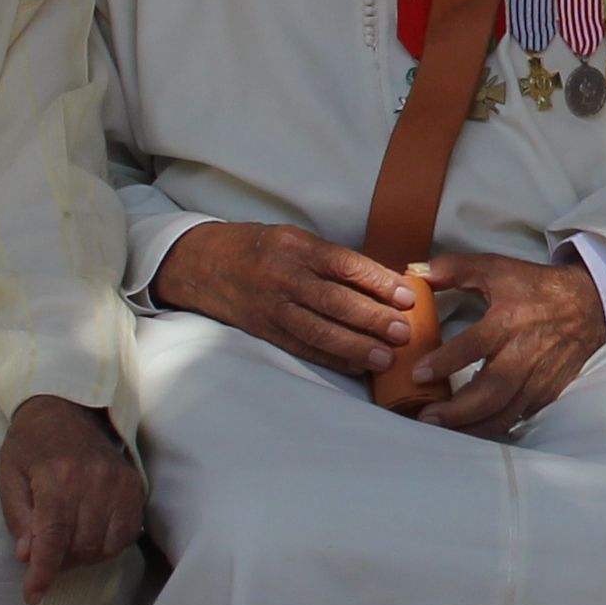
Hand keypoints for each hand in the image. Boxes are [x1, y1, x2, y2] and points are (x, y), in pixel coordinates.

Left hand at [0, 392, 146, 597]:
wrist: (66, 409)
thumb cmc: (30, 444)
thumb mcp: (8, 474)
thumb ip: (18, 516)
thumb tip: (28, 557)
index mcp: (57, 476)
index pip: (53, 536)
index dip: (43, 571)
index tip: (33, 594)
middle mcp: (93, 480)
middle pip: (80, 546)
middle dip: (59, 563)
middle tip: (44, 556)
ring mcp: (119, 483)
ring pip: (105, 545)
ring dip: (83, 557)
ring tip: (65, 546)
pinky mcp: (134, 486)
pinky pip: (127, 534)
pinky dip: (108, 546)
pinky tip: (90, 538)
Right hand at [150, 218, 422, 381]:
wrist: (199, 263)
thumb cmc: (256, 247)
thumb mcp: (292, 238)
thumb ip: (331, 259)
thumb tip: (383, 283)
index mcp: (296, 246)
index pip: (344, 264)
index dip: (378, 282)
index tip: (407, 296)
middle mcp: (283, 276)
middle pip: (335, 301)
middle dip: (373, 318)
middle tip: (404, 332)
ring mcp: (272, 306)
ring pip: (319, 330)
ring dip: (356, 346)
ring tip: (386, 357)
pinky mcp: (264, 330)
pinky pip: (302, 347)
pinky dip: (332, 358)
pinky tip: (356, 366)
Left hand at [392, 248, 605, 438]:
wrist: (589, 306)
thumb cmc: (537, 288)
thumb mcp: (497, 268)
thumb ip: (455, 269)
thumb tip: (417, 274)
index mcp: (508, 322)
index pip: (473, 347)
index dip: (444, 362)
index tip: (418, 374)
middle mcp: (523, 354)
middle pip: (489, 393)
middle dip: (455, 411)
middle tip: (425, 416)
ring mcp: (537, 379)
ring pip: (503, 414)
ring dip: (470, 427)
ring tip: (441, 431)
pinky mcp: (546, 394)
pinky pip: (517, 417)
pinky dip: (491, 427)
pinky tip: (469, 429)